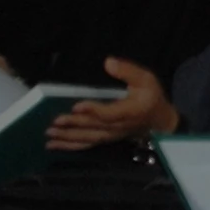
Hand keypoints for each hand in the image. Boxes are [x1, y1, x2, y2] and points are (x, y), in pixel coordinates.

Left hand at [44, 57, 174, 150]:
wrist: (159, 122)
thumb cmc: (150, 97)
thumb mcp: (146, 80)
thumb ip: (128, 71)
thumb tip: (108, 62)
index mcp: (129, 112)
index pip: (109, 113)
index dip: (93, 111)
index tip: (76, 106)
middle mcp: (118, 127)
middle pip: (93, 127)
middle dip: (74, 125)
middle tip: (55, 122)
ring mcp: (110, 135)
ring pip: (87, 138)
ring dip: (68, 137)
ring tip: (50, 134)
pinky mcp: (104, 139)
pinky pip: (86, 145)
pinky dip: (69, 146)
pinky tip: (53, 145)